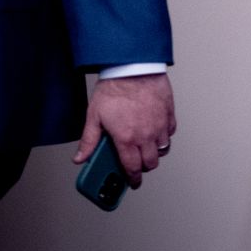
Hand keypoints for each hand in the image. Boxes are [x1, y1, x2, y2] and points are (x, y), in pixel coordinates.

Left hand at [73, 73, 175, 188]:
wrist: (133, 67)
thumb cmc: (115, 88)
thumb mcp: (94, 116)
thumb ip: (88, 140)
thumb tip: (80, 158)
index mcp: (126, 139)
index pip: (132, 168)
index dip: (133, 179)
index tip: (133, 182)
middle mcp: (146, 135)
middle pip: (151, 162)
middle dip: (144, 167)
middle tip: (137, 163)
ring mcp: (159, 125)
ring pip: (163, 149)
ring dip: (155, 152)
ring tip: (146, 147)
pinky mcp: (169, 114)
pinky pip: (170, 132)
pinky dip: (164, 136)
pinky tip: (156, 131)